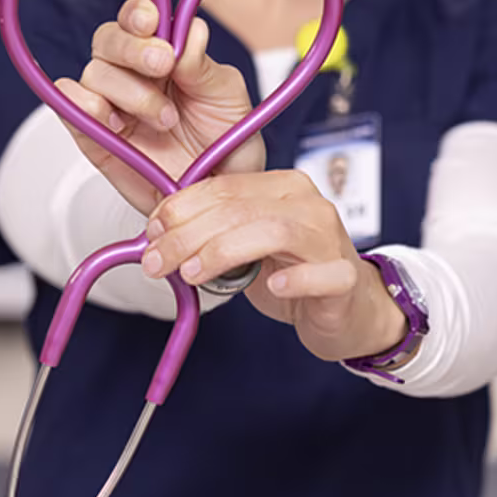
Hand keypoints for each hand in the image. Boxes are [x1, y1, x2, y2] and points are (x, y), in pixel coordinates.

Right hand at [54, 0, 263, 215]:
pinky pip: (68, 107)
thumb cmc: (226, 145)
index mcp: (165, 53)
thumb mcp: (227, 98)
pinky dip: (83, 106)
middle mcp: (132, 74)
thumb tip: (189, 31)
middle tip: (164, 66)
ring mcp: (110, 105)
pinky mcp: (93, 136)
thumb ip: (204, 66)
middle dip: (133, 48)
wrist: (217, 198)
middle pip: (107, 38)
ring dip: (129, 92)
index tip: (153, 23)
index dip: (138, 14)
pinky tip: (115, 121)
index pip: (138, 18)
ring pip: (93, 73)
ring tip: (164, 120)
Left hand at [141, 171, 407, 362]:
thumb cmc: (291, 273)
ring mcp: (330, 239)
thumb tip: (156, 232)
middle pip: (239, 210)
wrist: (346, 309)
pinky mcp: (344, 277)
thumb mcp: (244, 247)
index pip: (223, 188)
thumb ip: (211, 233)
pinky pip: (320, 273)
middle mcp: (307, 204)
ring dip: (222, 252)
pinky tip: (274, 287)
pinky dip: (295, 278)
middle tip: (156, 263)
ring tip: (191, 275)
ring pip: (272, 232)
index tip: (150, 234)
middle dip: (188, 236)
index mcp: (281, 187)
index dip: (180, 208)